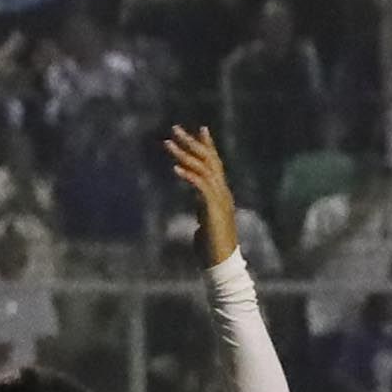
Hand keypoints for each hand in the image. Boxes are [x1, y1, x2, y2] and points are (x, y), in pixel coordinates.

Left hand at [163, 123, 240, 263]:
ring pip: (202, 169)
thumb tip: (198, 224)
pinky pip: (200, 186)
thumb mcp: (206, 228)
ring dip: (184, 154)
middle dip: (192, 142)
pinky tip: (175, 168)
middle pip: (208, 160)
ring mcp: (220, 198)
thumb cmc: (212, 249)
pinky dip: (188, 175)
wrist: (221, 263)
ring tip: (168, 143)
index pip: (215, 163)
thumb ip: (203, 218)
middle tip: (175, 128)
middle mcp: (223, 192)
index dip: (208, 145)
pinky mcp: (213, 208)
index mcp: (221, 194)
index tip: (200, 129)